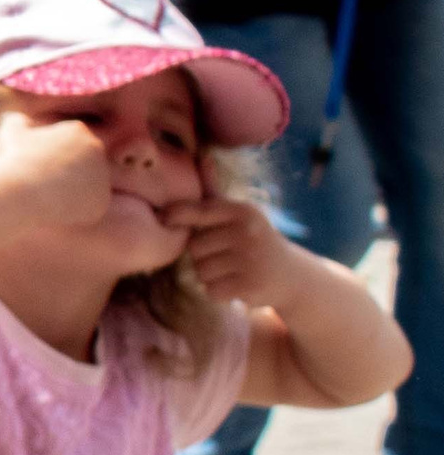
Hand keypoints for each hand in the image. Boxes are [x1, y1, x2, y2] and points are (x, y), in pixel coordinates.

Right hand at [0, 111, 111, 227]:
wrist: (18, 191)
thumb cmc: (11, 161)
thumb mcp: (9, 132)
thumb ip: (18, 121)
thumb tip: (19, 120)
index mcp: (78, 130)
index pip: (71, 146)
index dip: (53, 158)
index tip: (37, 167)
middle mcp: (96, 149)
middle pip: (84, 165)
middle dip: (68, 174)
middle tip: (43, 185)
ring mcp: (102, 175)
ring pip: (89, 187)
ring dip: (73, 194)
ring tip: (48, 199)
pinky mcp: (101, 201)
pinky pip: (90, 209)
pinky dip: (76, 213)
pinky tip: (56, 212)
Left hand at [168, 198, 306, 305]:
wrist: (293, 276)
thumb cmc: (255, 243)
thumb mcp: (241, 217)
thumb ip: (216, 199)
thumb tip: (201, 163)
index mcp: (243, 212)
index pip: (199, 211)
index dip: (175, 215)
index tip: (162, 218)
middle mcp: (248, 232)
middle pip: (193, 247)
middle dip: (201, 256)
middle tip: (224, 257)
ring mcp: (250, 259)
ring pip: (200, 271)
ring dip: (209, 276)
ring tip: (232, 271)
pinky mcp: (250, 285)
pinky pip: (211, 290)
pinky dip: (219, 292)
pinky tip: (236, 285)